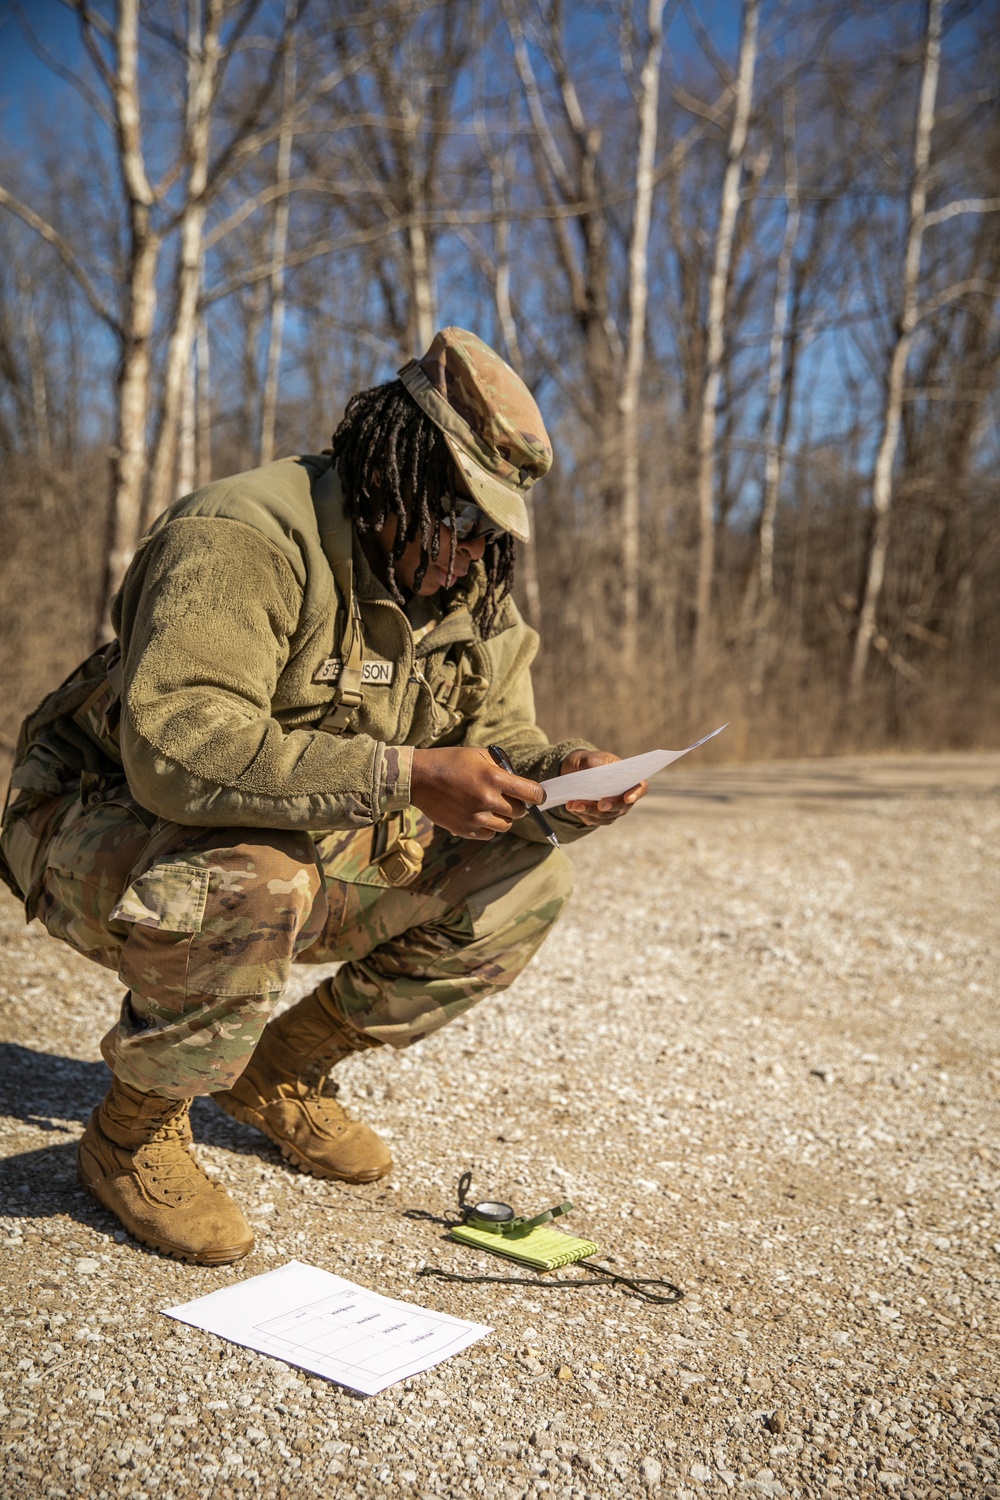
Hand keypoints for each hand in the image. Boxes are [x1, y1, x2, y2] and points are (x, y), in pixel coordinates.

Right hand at [410, 745, 543, 839]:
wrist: (419, 778)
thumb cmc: (449, 762)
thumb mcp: (478, 754)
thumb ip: (501, 767)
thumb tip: (519, 780)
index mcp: (493, 777)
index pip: (532, 794)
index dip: (538, 795)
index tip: (537, 796)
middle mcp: (487, 799)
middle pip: (520, 812)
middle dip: (518, 804)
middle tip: (507, 797)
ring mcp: (475, 817)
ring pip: (506, 825)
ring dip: (503, 817)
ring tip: (490, 805)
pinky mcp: (465, 829)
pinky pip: (489, 834)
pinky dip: (488, 827)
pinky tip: (479, 814)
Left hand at [559, 748, 647, 825]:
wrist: (576, 772)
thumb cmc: (589, 762)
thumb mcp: (590, 757)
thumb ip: (594, 763)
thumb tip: (597, 771)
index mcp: (629, 778)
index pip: (640, 788)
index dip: (636, 794)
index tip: (628, 798)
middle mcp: (624, 797)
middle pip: (622, 806)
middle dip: (610, 806)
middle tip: (600, 805)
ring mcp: (613, 809)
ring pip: (606, 816)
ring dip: (590, 811)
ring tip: (574, 804)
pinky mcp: (599, 817)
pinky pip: (593, 819)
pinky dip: (582, 814)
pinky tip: (572, 807)